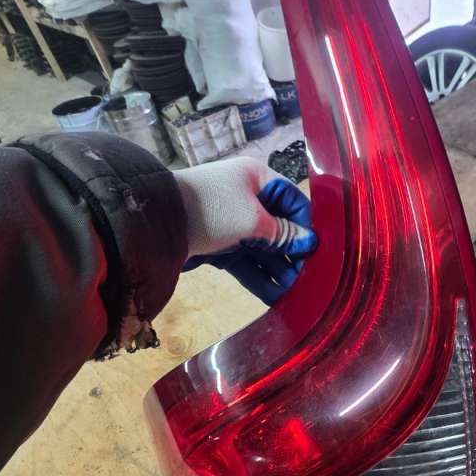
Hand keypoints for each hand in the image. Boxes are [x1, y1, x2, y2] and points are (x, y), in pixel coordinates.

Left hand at [174, 157, 316, 303]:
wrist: (156, 222)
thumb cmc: (211, 210)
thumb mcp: (254, 220)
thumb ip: (284, 234)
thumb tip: (310, 243)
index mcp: (258, 179)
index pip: (293, 201)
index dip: (307, 225)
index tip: (320, 250)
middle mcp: (247, 198)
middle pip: (280, 228)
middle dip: (294, 253)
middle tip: (312, 278)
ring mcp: (232, 223)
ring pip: (263, 249)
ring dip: (279, 269)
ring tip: (298, 293)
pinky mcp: (219, 245)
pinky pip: (245, 262)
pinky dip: (259, 277)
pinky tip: (276, 296)